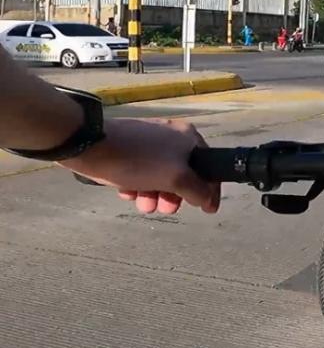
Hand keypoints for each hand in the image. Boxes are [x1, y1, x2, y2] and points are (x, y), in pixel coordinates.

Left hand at [60, 118, 219, 214]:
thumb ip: (198, 190)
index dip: (210, 191)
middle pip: (184, 175)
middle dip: (174, 195)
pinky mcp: (129, 149)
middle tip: (164, 207)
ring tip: (142, 203)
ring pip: (161, 176)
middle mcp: (172, 137)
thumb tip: (207, 199)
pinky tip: (127, 191)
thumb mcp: (176, 178)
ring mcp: (149, 142)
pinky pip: (141, 172)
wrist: (89, 146)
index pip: (210, 167)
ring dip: (154, 194)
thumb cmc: (138, 160)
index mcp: (189, 137)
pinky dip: (138, 185)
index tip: (206, 210)